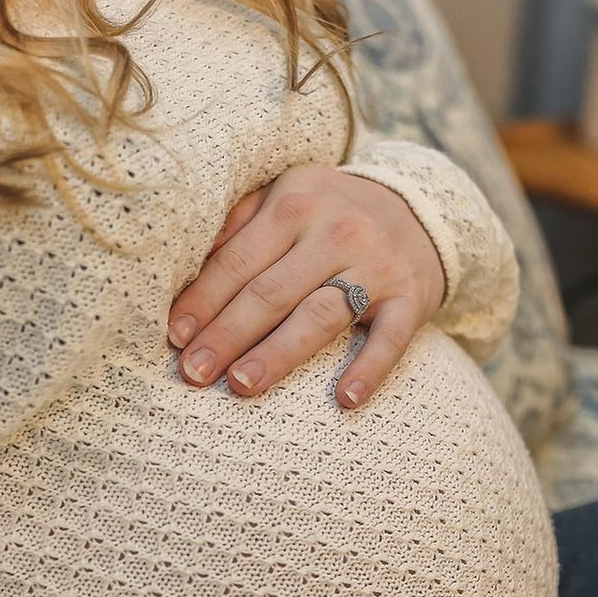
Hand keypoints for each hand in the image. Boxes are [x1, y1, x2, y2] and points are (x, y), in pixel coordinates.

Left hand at [169, 164, 446, 408]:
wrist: (421, 208)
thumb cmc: (331, 213)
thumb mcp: (285, 197)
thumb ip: (238, 225)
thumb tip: (182, 273)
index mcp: (294, 203)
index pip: (238, 260)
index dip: (204, 300)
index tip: (176, 337)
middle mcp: (336, 231)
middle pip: (272, 291)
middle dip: (228, 334)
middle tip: (194, 373)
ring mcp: (377, 265)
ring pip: (321, 315)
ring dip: (279, 353)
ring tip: (243, 384)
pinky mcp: (411, 297)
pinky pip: (390, 339)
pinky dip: (369, 369)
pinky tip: (345, 399)